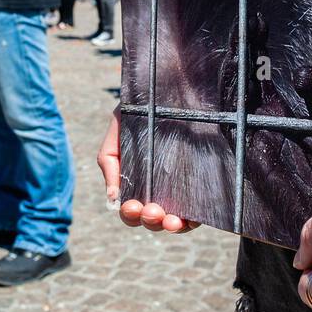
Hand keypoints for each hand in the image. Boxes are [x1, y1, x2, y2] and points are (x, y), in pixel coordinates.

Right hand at [96, 113, 199, 232]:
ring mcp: (180, 189)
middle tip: (153, 212)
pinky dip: (193, 220)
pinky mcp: (201, 185)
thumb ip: (110, 162)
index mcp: (136, 181)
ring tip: (172, 222)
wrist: (173, 84)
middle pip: (151, 219)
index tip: (133, 206)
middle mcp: (157, 189)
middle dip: (150, 220)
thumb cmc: (141, 109)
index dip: (130, 213)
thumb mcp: (117, 132)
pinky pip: (198, 211)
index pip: (131, 208)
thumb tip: (113, 199)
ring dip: (171, 226)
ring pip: (173, 220)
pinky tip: (191, 218)